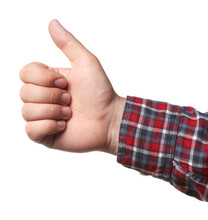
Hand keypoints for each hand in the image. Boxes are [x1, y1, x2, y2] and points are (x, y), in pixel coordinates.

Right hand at [19, 19, 124, 154]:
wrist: (110, 119)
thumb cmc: (101, 92)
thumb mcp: (86, 62)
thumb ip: (68, 43)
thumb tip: (52, 23)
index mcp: (48, 80)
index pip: (25, 72)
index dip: (43, 77)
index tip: (66, 82)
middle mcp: (43, 98)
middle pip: (24, 92)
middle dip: (52, 95)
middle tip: (70, 99)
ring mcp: (43, 117)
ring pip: (27, 111)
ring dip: (53, 111)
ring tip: (70, 114)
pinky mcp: (45, 135)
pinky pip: (30, 130)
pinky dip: (49, 126)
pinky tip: (65, 126)